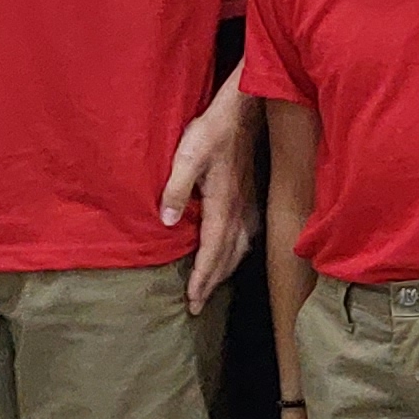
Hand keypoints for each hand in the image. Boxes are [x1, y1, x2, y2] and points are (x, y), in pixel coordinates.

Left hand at [164, 96, 253, 314]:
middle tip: (197, 306)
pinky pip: (247, 236)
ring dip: (225, 271)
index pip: (211, 250)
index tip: (193, 300)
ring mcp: (248, 205)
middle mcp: (238, 211)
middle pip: (227, 257)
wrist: (244, 111)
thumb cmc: (212, 132)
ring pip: (239, 249)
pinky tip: (234, 254)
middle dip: (211, 283)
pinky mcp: (251, 197)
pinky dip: (238, 253)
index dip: (202, 277)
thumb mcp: (186, 157)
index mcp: (222, 205)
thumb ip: (175, 190)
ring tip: (212, 287)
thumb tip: (166, 223)